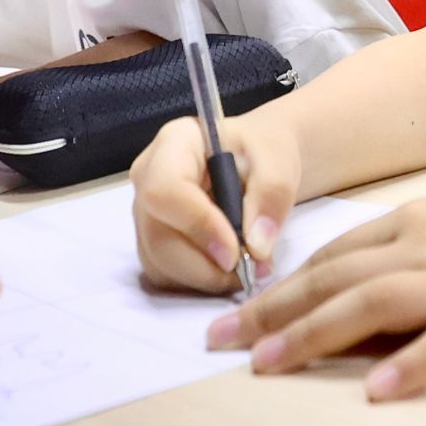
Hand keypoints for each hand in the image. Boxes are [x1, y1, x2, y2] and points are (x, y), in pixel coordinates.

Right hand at [130, 113, 301, 292]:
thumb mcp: (280, 159)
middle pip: (158, 237)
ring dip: (206, 278)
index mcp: (175, 143)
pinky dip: (199, 282)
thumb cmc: (264, 151)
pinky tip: (230, 269)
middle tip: (254, 269)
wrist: (258, 162)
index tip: (236, 252)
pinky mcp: (152, 241)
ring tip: (249, 268)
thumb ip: (272, 195)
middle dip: (207, 266)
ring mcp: (146, 212)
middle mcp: (148, 178)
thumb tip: (256, 246)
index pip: (166, 190)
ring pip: (160, 263)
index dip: (198, 226)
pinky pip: (166, 275)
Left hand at [206, 187, 425, 399]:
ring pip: (375, 302)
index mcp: (415, 223)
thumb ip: (406, 256)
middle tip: (218, 342)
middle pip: (335, 279)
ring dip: (315, 333)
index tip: (228, 320)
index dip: (273, 290)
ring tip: (269, 364)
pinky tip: (380, 390)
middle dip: (271, 312)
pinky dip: (412, 364)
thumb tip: (349, 297)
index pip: (329, 258)